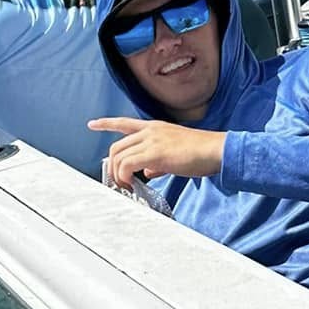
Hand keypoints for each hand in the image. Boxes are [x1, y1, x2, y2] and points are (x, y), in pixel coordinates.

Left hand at [88, 118, 225, 190]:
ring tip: (126, 186)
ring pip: (119, 156)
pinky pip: (127, 164)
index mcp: (154, 127)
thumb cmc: (200, 153)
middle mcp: (150, 131)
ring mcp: (151, 140)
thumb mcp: (174, 154)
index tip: (92, 124)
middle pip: (116, 146)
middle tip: (119, 182)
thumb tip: (148, 172)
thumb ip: (158, 162)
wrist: (216, 150)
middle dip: (112, 166)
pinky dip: (124, 176)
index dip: (106, 123)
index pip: (124, 123)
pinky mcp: (155, 152)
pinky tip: (132, 184)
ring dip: (117, 174)